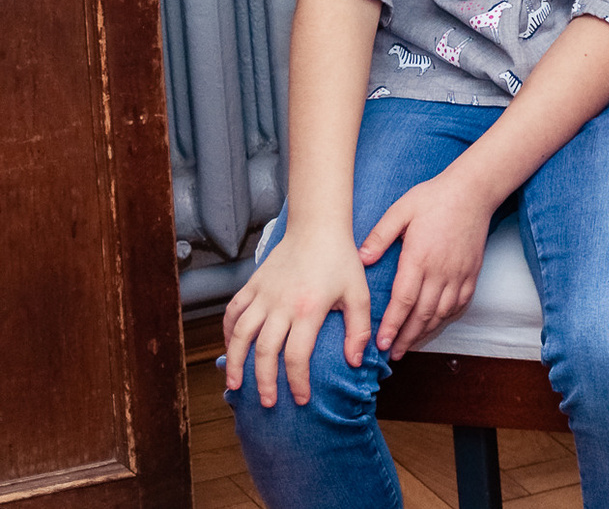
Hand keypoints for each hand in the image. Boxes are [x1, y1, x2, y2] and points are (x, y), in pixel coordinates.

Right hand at [223, 227, 372, 407]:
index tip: (300, 399)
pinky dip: (227, 332)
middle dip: (264, 382)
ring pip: (240, 335)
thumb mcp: (359, 293)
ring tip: (235, 386)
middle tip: (267, 402)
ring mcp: (263, 295)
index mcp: (309, 309)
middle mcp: (281, 305)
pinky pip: (232, 313)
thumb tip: (355, 361)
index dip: (296, 381)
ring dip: (235, 362)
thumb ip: (359, 329)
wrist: (317, 227)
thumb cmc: (341, 260)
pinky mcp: (251, 285)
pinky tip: (230, 348)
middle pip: (265, 352)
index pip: (297, 355)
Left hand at [359, 170, 497, 359]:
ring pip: (443, 312)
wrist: (474, 190)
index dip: (392, 325)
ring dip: (426, 331)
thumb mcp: (401, 210)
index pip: (404, 300)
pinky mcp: (472, 271)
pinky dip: (448, 317)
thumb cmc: (434, 197)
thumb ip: (380, 236)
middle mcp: (441, 270)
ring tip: (411, 344)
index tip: (382, 343)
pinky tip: (437, 323)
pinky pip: (461, 302)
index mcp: (419, 257)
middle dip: (407, 337)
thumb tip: (360, 259)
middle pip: (423, 314)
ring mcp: (459, 272)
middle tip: (393, 353)